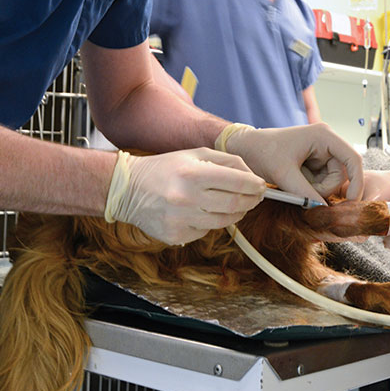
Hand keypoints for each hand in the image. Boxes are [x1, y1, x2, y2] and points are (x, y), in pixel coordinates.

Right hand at [104, 149, 265, 244]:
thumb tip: (253, 177)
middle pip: (234, 205)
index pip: (237, 181)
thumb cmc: (165, 168)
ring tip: (235, 204)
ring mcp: (180, 220)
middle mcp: (186, 198)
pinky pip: (205, 231)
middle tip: (255, 197)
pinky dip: (211, 222)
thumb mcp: (194, 154)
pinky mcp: (175, 236)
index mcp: (192, 173)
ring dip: (236, 213)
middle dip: (251, 201)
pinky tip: (203, 212)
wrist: (127, 189)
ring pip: (224, 222)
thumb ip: (226, 161)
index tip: (262, 186)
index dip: (255, 185)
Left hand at [217, 122, 362, 202]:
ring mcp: (320, 153)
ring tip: (293, 184)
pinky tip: (293, 183)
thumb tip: (323, 210)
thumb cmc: (262, 151)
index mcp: (323, 136)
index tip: (351, 202)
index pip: (352, 159)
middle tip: (303, 193)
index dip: (357, 181)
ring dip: (316, 190)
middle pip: (341, 175)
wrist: (244, 148)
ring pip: (331, 181)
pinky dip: (310, 189)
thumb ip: (305, 192)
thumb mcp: (284, 174)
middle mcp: (326, 143)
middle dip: (325, 189)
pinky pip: (321, 182)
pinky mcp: (313, 163)